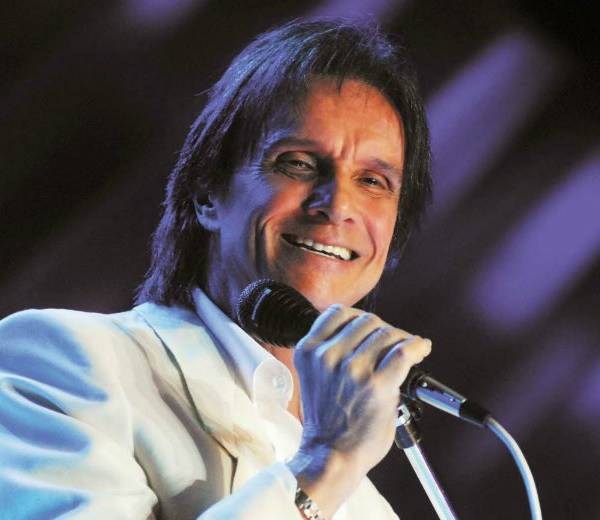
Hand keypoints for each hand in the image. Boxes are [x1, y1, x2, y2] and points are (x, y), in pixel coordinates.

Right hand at [287, 304, 430, 516]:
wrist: (330, 455)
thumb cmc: (326, 420)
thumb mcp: (315, 375)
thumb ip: (330, 350)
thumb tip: (367, 331)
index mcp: (310, 350)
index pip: (338, 312)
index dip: (359, 317)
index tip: (370, 327)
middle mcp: (329, 355)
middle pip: (367, 320)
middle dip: (383, 329)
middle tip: (393, 342)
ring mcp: (353, 369)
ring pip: (387, 334)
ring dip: (401, 339)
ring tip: (409, 348)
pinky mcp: (377, 385)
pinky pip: (403, 352)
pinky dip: (417, 346)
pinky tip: (421, 348)